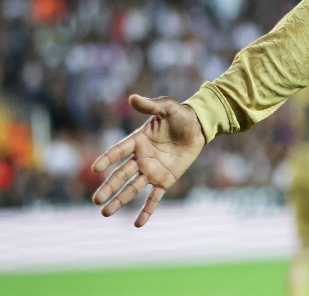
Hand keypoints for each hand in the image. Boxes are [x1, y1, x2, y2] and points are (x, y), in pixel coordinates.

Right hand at [91, 94, 205, 226]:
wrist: (198, 128)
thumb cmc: (181, 116)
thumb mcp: (168, 107)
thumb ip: (151, 105)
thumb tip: (133, 97)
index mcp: (138, 140)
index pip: (118, 151)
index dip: (108, 159)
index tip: (96, 168)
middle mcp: (141, 158)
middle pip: (121, 174)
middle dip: (109, 187)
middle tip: (96, 200)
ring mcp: (152, 170)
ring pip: (133, 188)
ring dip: (120, 200)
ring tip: (105, 213)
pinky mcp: (165, 180)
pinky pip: (154, 197)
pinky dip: (147, 210)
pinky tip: (138, 224)